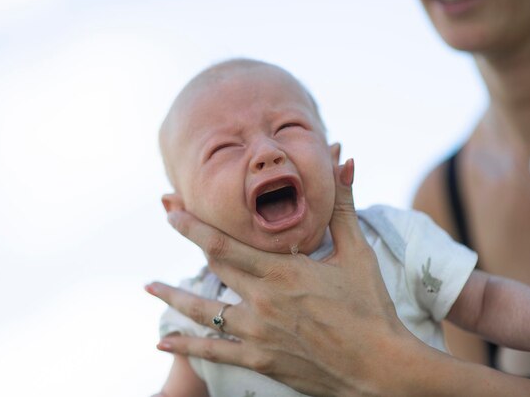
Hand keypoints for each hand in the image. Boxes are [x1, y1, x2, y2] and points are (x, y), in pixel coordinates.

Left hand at [146, 160, 416, 395]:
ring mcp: (258, 333)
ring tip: (149, 287)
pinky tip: (162, 342)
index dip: (194, 224)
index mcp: (282, 271)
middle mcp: (263, 300)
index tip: (172, 209)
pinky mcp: (261, 360)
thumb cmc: (371, 308)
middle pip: (212, 266)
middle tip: (165, 217)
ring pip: (204, 311)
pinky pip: (214, 352)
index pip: (224, 243)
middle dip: (186, 239)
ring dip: (173, 296)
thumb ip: (343, 206)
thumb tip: (345, 159)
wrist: (381, 370)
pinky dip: (186, 346)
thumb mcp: (357, 253)